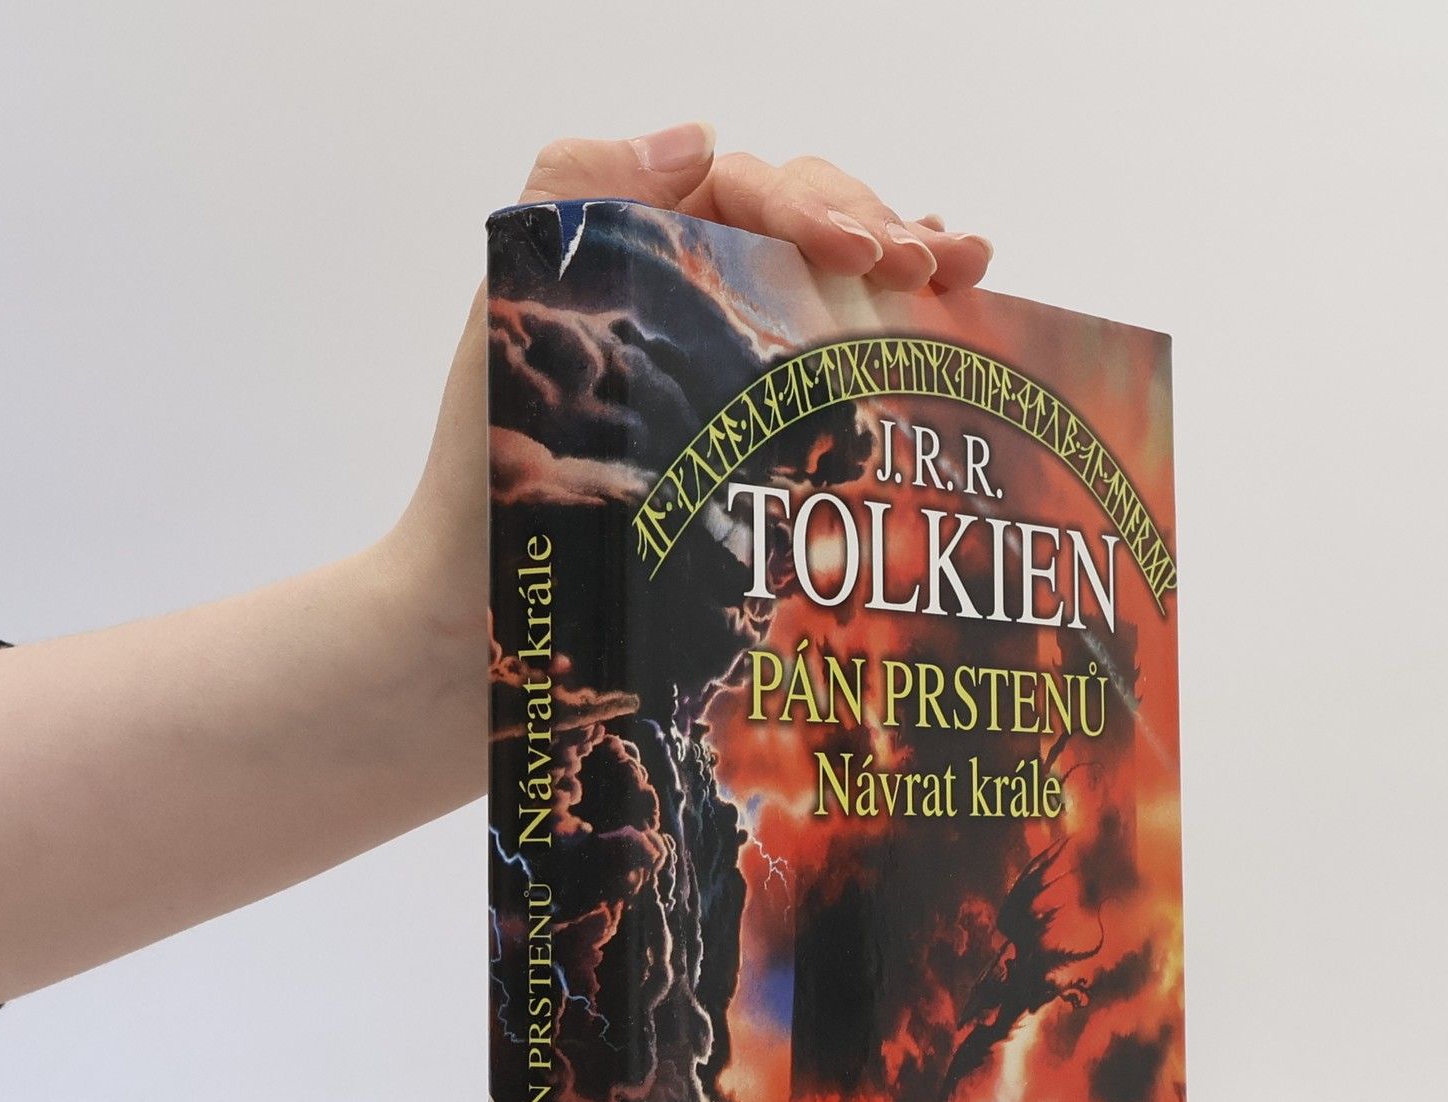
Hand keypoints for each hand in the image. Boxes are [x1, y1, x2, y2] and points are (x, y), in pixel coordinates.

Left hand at [386, 124, 994, 656]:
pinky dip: (894, 334)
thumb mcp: (506, 317)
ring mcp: (729, 373)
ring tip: (963, 270)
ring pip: (832, 287)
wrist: (487, 616)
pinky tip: (950, 318)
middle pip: (805, 228)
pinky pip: (836, 368)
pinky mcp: (755, 447)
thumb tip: (700, 139)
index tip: (861, 256)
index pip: (746, 193)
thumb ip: (574, 197)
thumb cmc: (483, 485)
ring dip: (903, 263)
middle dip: (876, 229)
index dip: (816, 205)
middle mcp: (686, 302)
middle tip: (931, 267)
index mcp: (633, 257)